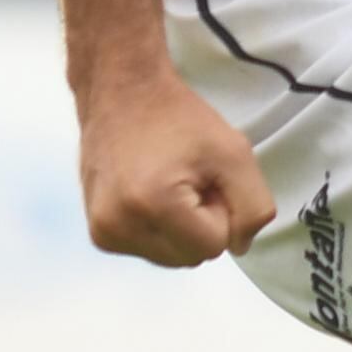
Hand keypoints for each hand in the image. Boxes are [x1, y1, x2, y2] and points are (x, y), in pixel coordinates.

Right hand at [77, 77, 276, 267]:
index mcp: (152, 204)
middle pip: (191, 258)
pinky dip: (159, 229)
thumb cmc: (179, 118)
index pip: (213, 247)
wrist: (122, 93)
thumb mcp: (235, 152)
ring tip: (169, 184)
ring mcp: (103, 232)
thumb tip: (239, 247)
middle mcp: (118, 226)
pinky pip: (148, 250)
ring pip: (170, 258)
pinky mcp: (98, 234)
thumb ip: (253, 207)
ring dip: (180, 229)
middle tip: (189, 179)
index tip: (205, 178)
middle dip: (200, 223)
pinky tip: (150, 194)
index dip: (220, 211)